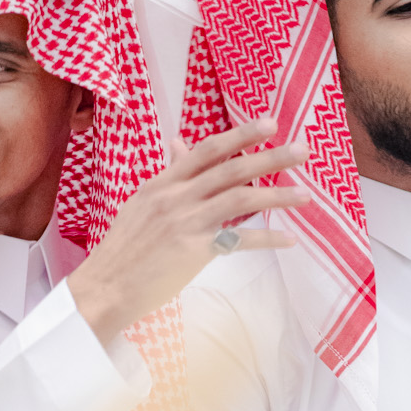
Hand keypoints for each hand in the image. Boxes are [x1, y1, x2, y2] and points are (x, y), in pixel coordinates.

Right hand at [68, 119, 303, 343]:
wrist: (105, 287)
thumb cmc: (123, 249)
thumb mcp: (142, 204)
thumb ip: (168, 176)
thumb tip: (179, 144)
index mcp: (161, 184)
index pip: (206, 150)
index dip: (240, 135)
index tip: (269, 124)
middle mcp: (175, 197)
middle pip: (231, 169)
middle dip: (271, 157)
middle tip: (303, 151)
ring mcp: (185, 223)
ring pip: (240, 199)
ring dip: (277, 196)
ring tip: (305, 195)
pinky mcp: (194, 251)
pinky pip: (239, 239)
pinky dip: (267, 239)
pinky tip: (288, 240)